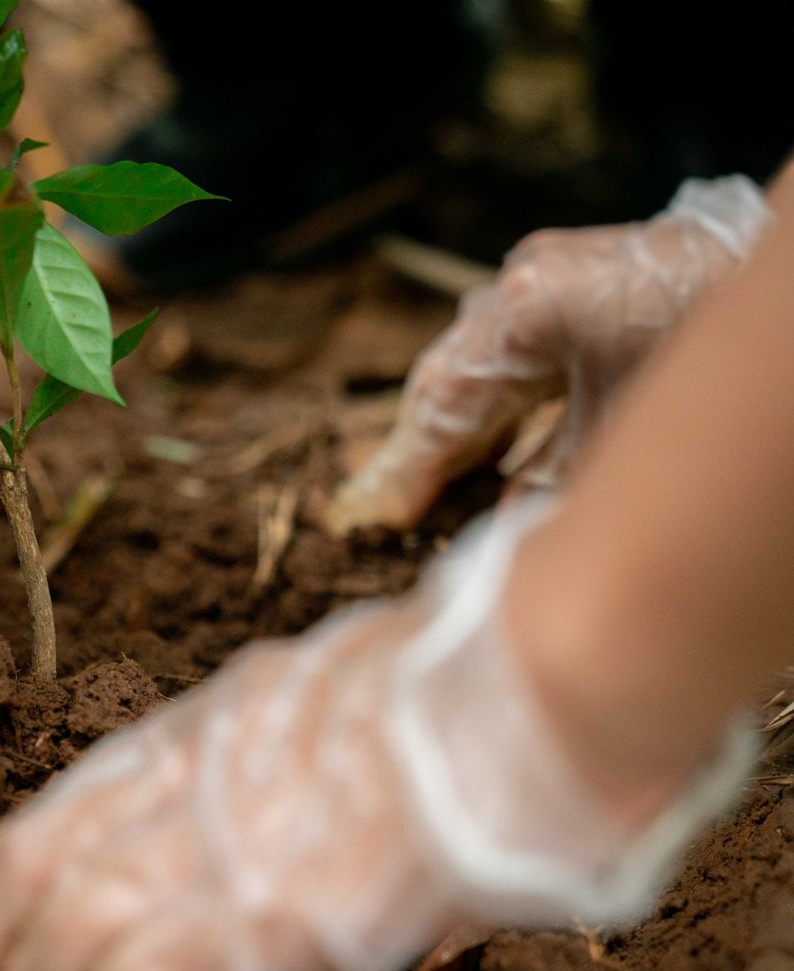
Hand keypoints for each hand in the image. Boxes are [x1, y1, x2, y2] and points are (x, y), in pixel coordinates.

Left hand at [0, 498, 753, 970]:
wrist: (527, 686)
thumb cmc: (452, 688)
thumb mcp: (324, 699)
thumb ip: (263, 755)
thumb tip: (264, 808)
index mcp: (192, 733)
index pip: (53, 818)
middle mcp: (183, 788)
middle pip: (38, 877)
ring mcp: (219, 852)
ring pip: (65, 939)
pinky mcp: (264, 921)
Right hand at [329, 176, 769, 531]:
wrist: (790, 291)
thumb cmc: (707, 347)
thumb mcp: (627, 428)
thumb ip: (553, 477)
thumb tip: (501, 525)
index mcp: (526, 312)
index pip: (445, 398)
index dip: (413, 463)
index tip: (388, 515)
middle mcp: (520, 282)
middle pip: (447, 375)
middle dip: (423, 445)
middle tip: (394, 506)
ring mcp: (543, 272)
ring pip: (471, 360)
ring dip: (454, 423)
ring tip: (429, 484)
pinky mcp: (570, 277)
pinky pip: (507, 346)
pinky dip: (493, 397)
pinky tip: (487, 442)